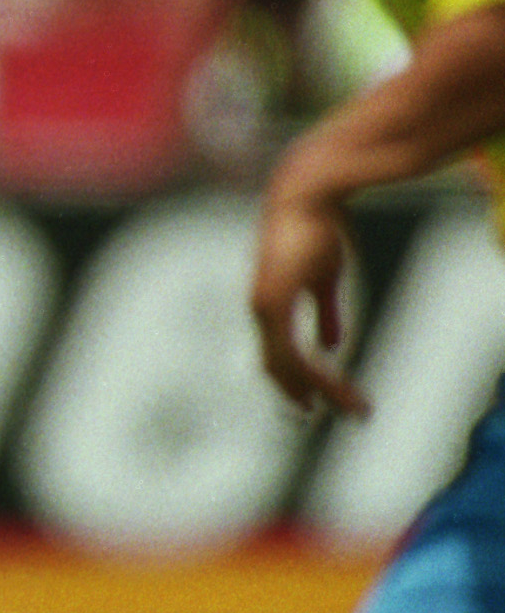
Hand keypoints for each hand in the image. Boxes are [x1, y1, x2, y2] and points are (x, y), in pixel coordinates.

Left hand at [249, 185, 366, 416]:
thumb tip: (331, 345)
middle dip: (308, 396)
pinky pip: (292, 352)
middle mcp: (260, 312)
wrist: (308, 196)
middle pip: (279, 370)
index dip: (295, 384)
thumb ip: (325, 313)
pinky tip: (332, 389)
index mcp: (268, 308)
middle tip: (343, 416)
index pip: (277, 359)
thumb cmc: (315, 230)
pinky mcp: (274, 301)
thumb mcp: (324, 280)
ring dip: (321, 391)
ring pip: (286, 367)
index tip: (317, 406)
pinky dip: (314, 374)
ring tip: (353, 409)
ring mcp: (264, 308)